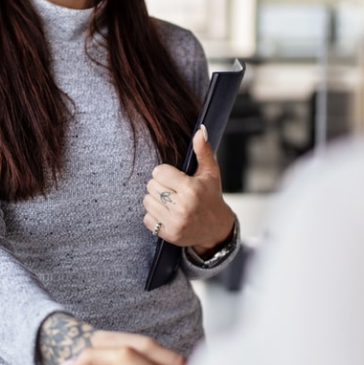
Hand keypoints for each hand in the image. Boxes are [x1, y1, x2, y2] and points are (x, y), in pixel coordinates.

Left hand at [144, 125, 234, 254]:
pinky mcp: (169, 235)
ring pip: (147, 201)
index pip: (159, 172)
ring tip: (170, 201)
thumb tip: (200, 130)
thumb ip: (203, 150)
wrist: (216, 228)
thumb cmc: (211, 195)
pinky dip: (154, 216)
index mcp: (191, 189)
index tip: (175, 178)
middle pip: (151, 186)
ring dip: (155, 200)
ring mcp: (175, 223)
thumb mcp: (210, 172)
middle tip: (173, 190)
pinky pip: (147, 219)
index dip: (165, 173)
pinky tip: (167, 214)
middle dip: (160, 186)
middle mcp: (182, 207)